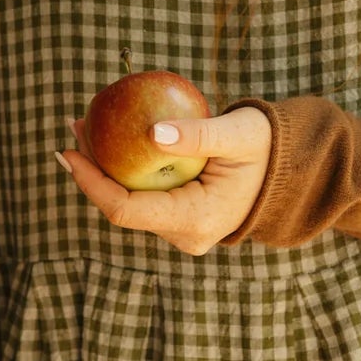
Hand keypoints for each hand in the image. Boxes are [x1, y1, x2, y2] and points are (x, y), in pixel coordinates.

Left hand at [56, 105, 272, 254]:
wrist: (291, 169)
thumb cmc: (269, 147)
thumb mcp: (239, 133)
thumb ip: (198, 134)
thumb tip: (151, 133)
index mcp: (196, 220)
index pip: (126, 209)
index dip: (92, 182)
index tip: (69, 151)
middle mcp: (185, 234)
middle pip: (121, 206)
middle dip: (92, 168)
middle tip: (75, 126)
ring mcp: (182, 230)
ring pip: (129, 201)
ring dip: (105, 166)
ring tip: (85, 126)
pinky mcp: (180, 219)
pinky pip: (142, 195)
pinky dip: (124, 168)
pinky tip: (107, 137)